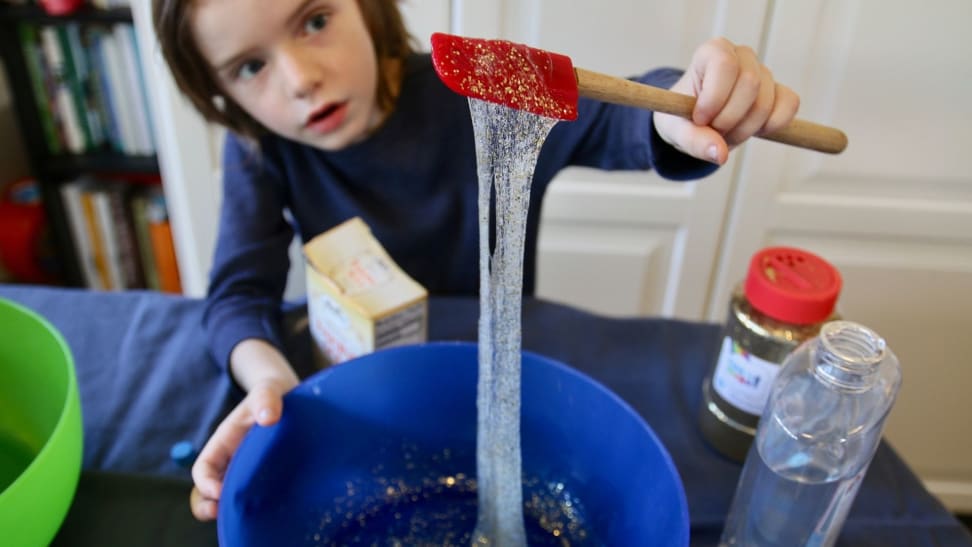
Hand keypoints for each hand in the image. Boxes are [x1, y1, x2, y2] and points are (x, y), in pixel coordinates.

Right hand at [189, 339, 298, 520]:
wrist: (295, 398)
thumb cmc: (273, 394)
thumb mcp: (268, 390)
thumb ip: (266, 398)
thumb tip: (268, 417)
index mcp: (224, 443)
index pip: (204, 468)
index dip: (205, 482)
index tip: (218, 491)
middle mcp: (232, 461)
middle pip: (211, 491)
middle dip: (211, 505)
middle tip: (223, 513)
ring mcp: (248, 471)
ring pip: (232, 498)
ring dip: (234, 509)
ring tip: (248, 517)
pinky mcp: (268, 478)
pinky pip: (258, 497)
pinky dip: (260, 506)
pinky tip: (276, 506)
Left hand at [654, 37, 799, 164]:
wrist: (695, 122)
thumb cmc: (682, 117)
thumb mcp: (676, 130)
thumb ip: (694, 140)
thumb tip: (720, 154)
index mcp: (712, 52)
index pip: (725, 64)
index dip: (714, 97)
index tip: (700, 119)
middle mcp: (741, 56)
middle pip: (750, 84)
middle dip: (729, 119)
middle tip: (713, 130)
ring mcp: (764, 72)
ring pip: (766, 102)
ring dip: (744, 129)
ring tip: (726, 133)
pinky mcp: (780, 91)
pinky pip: (789, 106)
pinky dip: (771, 126)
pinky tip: (752, 130)